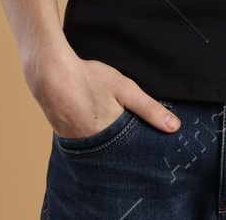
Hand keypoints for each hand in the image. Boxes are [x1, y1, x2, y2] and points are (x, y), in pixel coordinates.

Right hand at [25, 47, 178, 137]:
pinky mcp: (66, 138)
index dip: (142, 147)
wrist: (51, 74)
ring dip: (109, 142)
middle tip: (130, 133)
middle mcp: (94, 146)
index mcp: (112, 137)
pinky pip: (85, 143)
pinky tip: (94, 123)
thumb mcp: (125, 89)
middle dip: (126, 147)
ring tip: (113, 128)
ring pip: (101, 148)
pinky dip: (93, 137)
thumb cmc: (89, 79)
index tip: (152, 146)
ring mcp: (78, 144)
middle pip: (117, 152)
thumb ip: (150, 109)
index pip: (134, 151)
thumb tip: (174, 127)